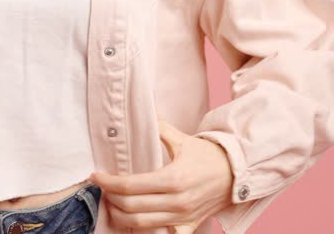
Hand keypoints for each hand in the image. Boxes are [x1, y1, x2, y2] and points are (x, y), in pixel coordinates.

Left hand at [88, 120, 233, 232]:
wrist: (237, 173)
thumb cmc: (208, 156)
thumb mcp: (183, 139)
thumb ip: (159, 128)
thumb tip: (141, 112)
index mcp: (174, 179)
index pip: (131, 186)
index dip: (109, 182)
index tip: (96, 177)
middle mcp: (177, 201)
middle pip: (131, 207)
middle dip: (111, 198)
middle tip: (102, 188)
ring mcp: (182, 217)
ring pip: (141, 225)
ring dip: (121, 216)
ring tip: (112, 204)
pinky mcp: (188, 226)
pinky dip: (145, 232)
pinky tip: (133, 222)